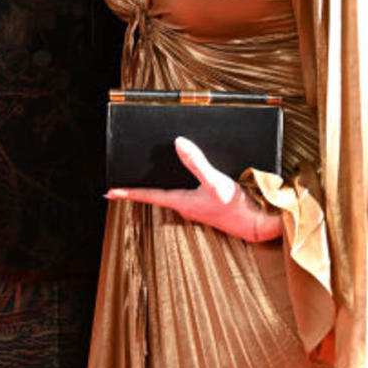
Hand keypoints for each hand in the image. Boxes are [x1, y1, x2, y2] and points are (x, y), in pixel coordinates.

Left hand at [107, 137, 282, 243]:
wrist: (258, 224)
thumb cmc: (236, 207)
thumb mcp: (215, 181)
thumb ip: (196, 163)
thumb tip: (179, 143)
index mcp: (181, 202)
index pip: (148, 196)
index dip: (128, 192)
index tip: (109, 192)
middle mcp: (185, 206)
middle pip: (157, 194)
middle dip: (141, 186)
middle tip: (124, 181)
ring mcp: (196, 206)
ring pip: (172, 193)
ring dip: (160, 185)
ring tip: (149, 174)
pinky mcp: (208, 204)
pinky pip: (187, 192)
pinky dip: (180, 182)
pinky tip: (184, 174)